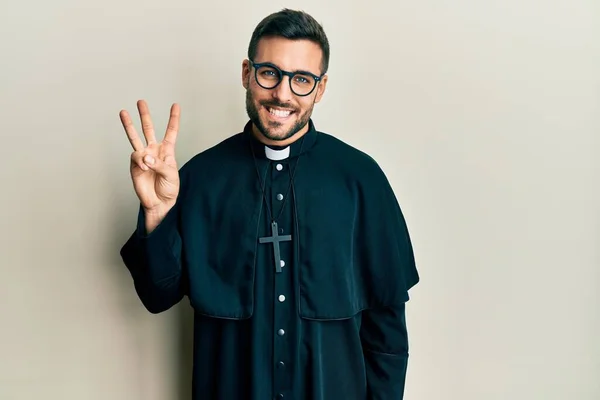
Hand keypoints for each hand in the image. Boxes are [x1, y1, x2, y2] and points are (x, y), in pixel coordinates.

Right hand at [120, 100, 179, 215]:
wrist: (159, 203)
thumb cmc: (169, 189)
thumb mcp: (171, 174)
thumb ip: (159, 164)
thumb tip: (145, 157)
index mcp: (167, 151)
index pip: (171, 132)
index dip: (173, 119)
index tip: (175, 105)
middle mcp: (154, 151)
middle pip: (149, 129)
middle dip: (145, 115)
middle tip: (141, 102)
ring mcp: (143, 157)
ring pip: (135, 137)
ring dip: (129, 125)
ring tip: (123, 112)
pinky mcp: (135, 165)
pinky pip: (136, 157)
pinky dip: (141, 161)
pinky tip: (145, 167)